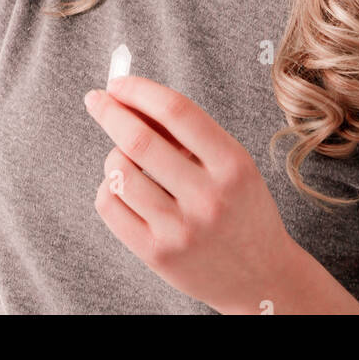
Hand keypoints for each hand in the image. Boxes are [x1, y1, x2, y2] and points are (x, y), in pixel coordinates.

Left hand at [84, 74, 293, 314]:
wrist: (262, 277)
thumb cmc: (241, 208)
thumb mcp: (233, 163)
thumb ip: (190, 134)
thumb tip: (133, 100)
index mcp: (232, 165)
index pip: (177, 111)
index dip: (140, 90)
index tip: (118, 82)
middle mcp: (207, 198)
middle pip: (140, 140)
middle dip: (109, 111)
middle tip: (96, 99)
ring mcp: (180, 230)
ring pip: (119, 173)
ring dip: (113, 155)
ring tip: (125, 158)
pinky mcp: (157, 255)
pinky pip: (111, 206)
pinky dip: (109, 186)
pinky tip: (123, 186)